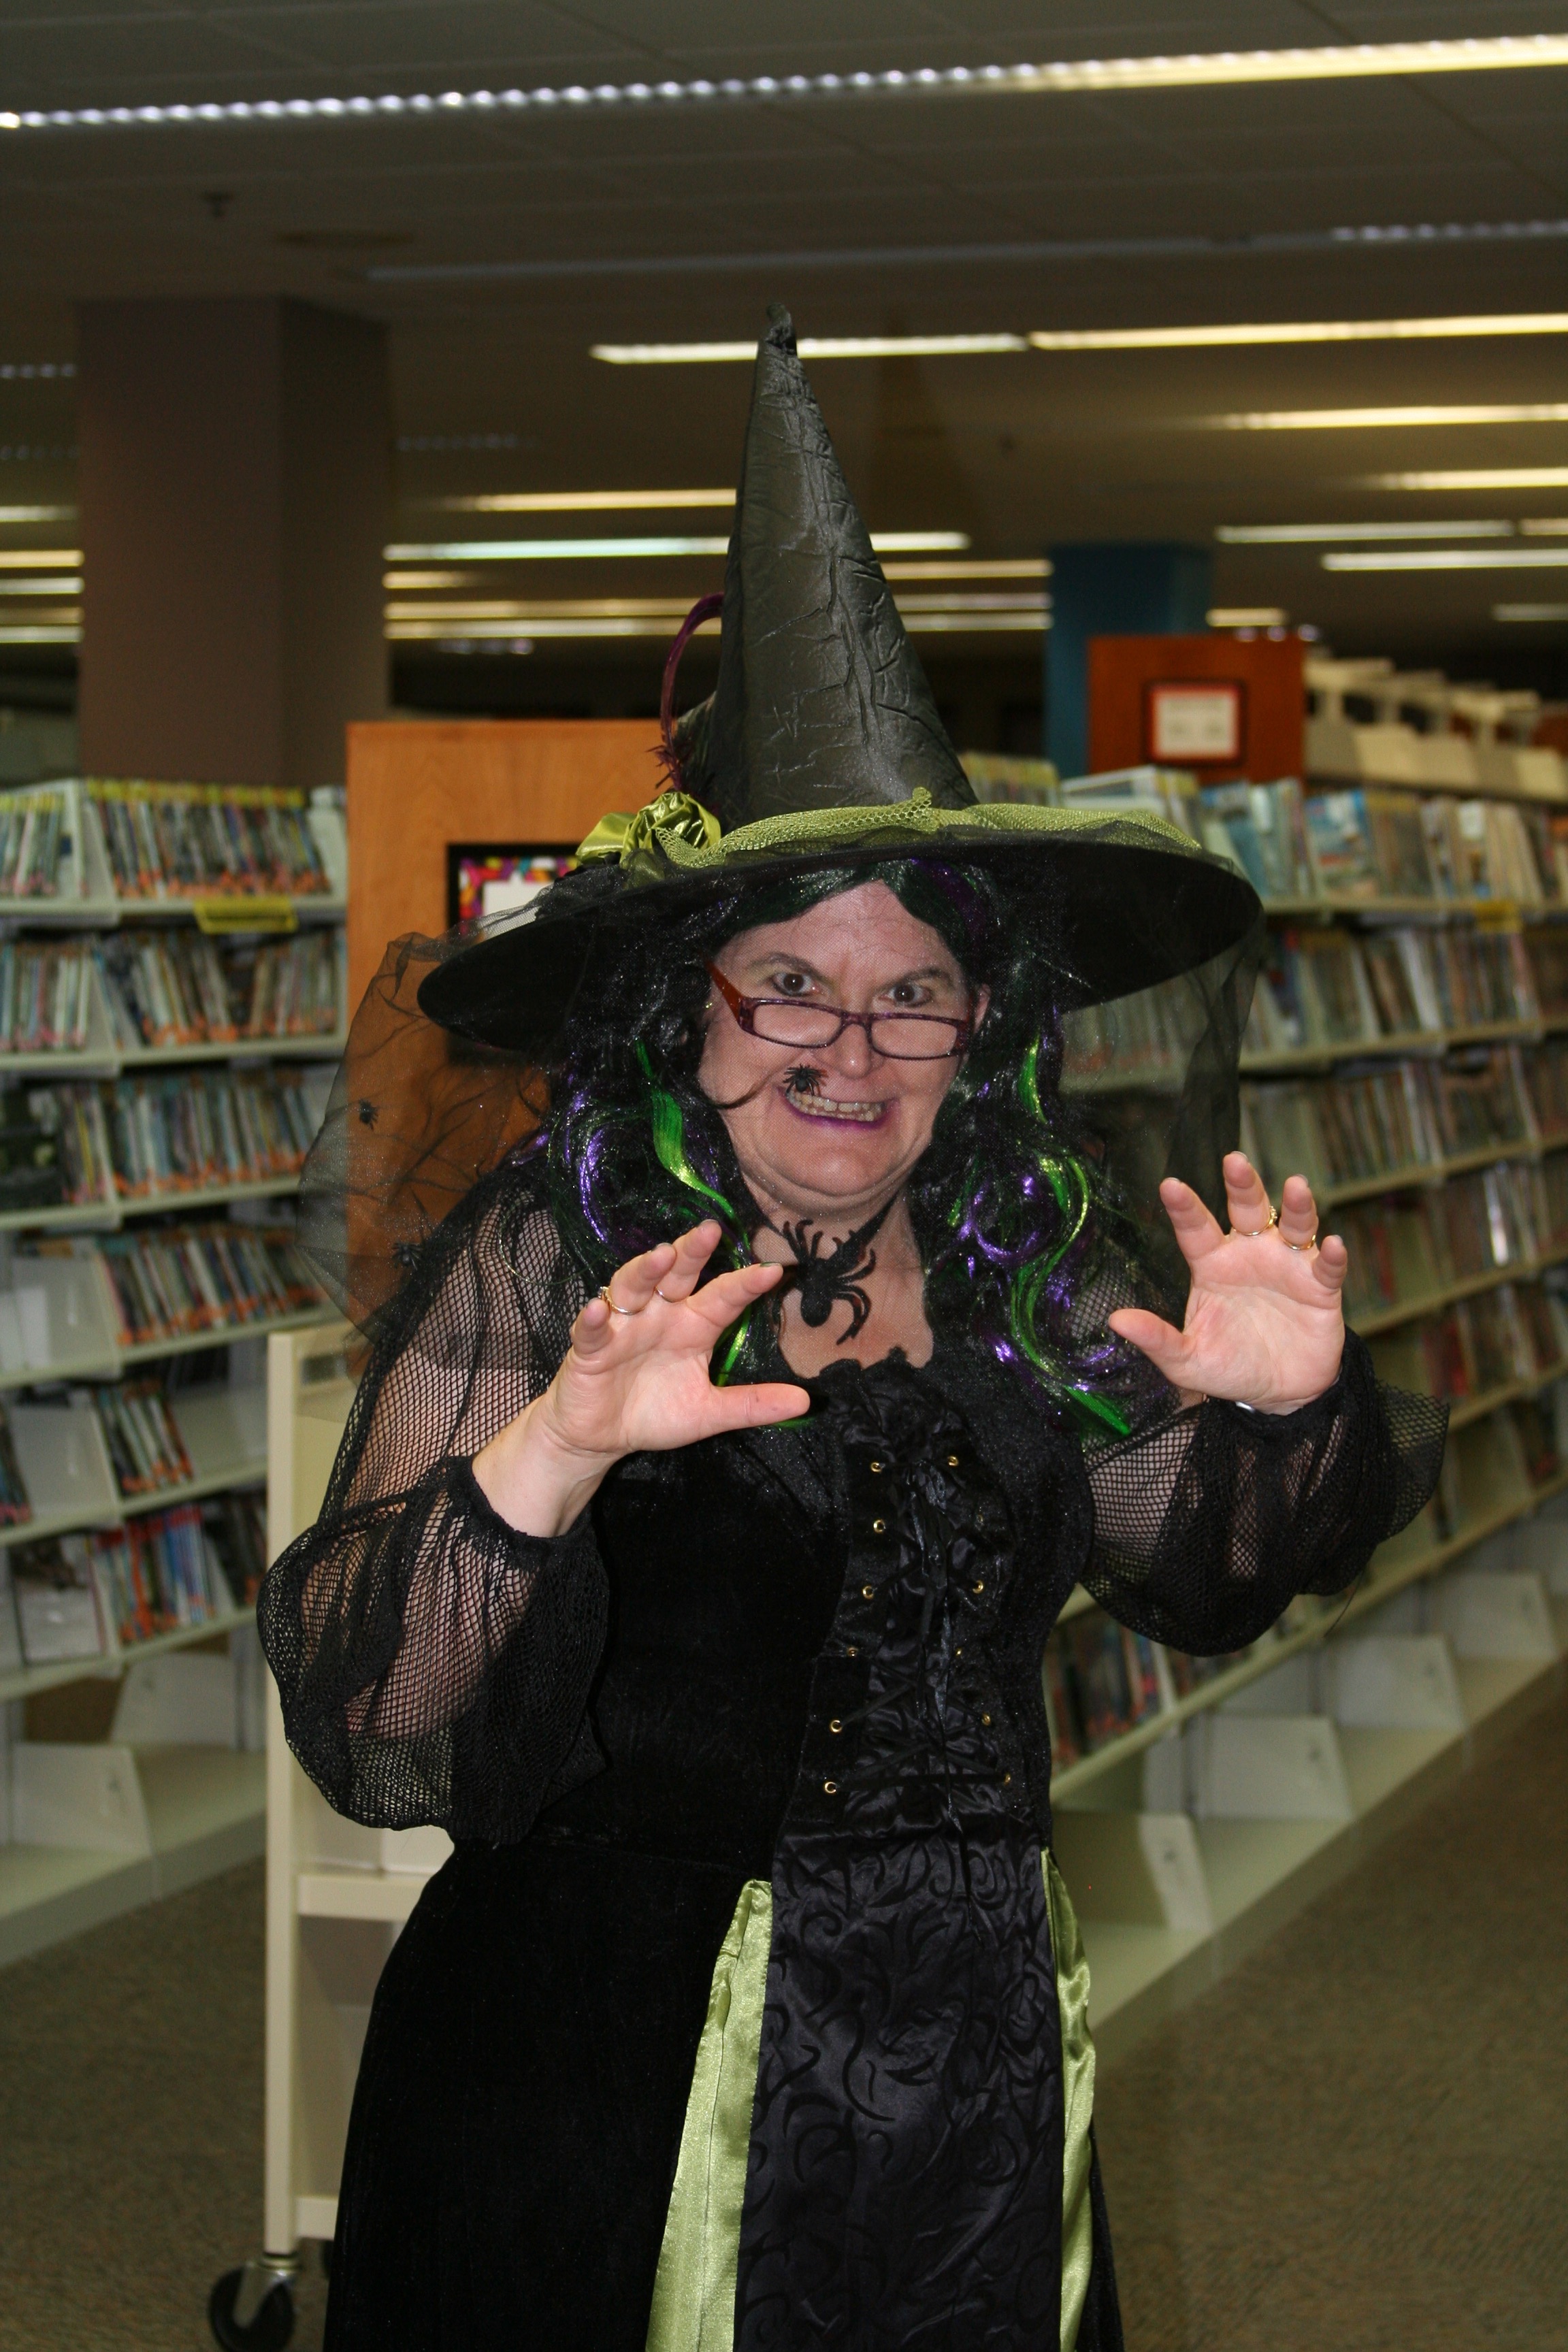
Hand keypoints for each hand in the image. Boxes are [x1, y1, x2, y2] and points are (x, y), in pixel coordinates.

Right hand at [472, 1221, 808, 1536]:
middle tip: (710, 1231)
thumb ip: (752, 1405)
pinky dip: (595, 1318)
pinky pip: (593, 1329)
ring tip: (662, 1255)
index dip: (745, 1285)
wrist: (600, 1438)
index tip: (773, 1271)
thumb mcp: (709, 1412)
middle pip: (676, 1275)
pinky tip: (600, 1308)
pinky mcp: (590, 1348)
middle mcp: (659, 1316)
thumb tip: (805, 1402)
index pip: (722, 1298)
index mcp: (692, 1326)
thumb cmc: (654, 1413)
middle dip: (691, 1252)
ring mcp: (623, 1328)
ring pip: (633, 1287)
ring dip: (645, 1270)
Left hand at [1106, 1153, 1345, 1414]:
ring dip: (1297, 1205)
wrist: (1279, 1393)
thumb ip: (1157, 1339)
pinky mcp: (1320, 1288)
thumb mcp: (1186, 1361)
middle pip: (1247, 1210)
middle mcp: (1250, 1255)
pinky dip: (1332, 1256)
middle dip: (1243, 1185)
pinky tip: (1331, 1245)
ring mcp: (1288, 1266)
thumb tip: (1116, 1321)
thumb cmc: (1228, 1367)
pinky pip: (1328, 1267)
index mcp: (1212, 1265)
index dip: (1184, 1208)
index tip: (1169, 1185)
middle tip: (1234, 1161)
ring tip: (1296, 1185)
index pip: (1195, 1229)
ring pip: (1294, 1225)